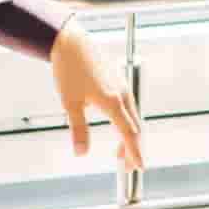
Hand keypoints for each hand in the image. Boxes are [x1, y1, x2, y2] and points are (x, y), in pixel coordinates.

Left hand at [49, 19, 143, 169]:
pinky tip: (119, 126)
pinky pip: (130, 107)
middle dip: (133, 148)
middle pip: (135, 127)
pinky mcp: (118, 81)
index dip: (135, 152)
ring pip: (134, 117)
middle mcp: (122, 94)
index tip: (139, 167)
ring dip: (130, 136)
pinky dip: (128, 122)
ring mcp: (122, 86)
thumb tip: (81, 153)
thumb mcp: (70, 103)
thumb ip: (78, 130)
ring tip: (120, 152)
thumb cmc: (68, 70)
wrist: (70, 41)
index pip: (129, 133)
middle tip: (128, 167)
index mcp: (112, 102)